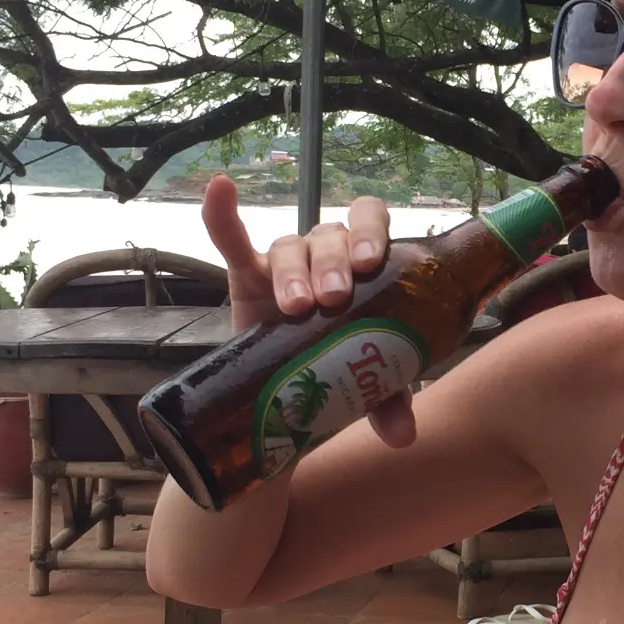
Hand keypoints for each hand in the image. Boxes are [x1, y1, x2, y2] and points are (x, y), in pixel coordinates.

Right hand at [201, 176, 415, 446]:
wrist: (288, 390)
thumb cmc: (338, 367)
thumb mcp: (367, 384)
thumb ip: (388, 400)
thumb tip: (404, 435)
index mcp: (362, 263)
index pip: (371, 221)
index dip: (371, 233)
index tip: (371, 263)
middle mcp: (324, 253)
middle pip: (329, 237)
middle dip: (332, 264)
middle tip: (335, 299)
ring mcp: (283, 264)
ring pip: (288, 248)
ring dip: (294, 271)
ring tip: (297, 306)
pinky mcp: (245, 277)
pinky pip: (231, 240)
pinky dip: (223, 215)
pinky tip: (219, 188)